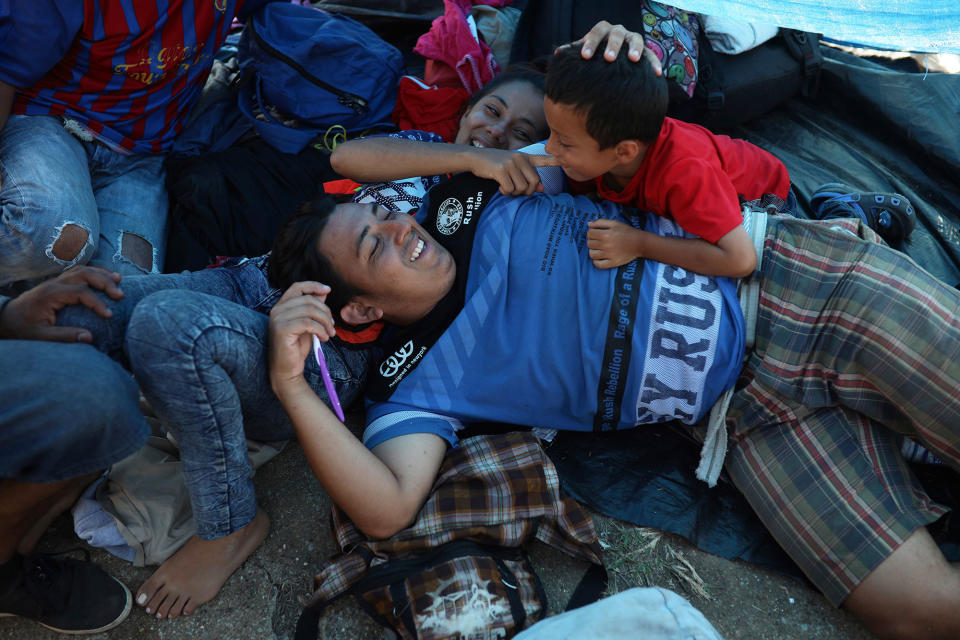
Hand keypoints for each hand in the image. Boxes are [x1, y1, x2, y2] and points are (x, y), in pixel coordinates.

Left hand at [0, 266, 122, 341]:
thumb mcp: (41, 336)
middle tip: (120, 295)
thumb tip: (90, 337)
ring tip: (119, 281)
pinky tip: (107, 278)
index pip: (80, 291)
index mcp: (50, 295)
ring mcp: (55, 281)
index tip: (109, 315)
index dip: (97, 302)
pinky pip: (78, 273)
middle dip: (104, 282)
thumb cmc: (23, 329)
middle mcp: (54, 284)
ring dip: (101, 274)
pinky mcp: (58, 283)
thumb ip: (65, 336)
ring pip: (82, 270)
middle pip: (84, 274)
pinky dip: (94, 273)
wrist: (6, 319)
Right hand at [268, 282, 335, 390]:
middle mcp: (277, 310)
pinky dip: (321, 330)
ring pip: (310, 310)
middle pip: (308, 299)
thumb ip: (313, 308)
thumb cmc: (297, 347)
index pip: (297, 287)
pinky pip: (308, 323)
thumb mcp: (308, 324)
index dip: (314, 285)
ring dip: (325, 322)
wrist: (287, 369)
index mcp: (282, 306)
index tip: (328, 290)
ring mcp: (277, 319)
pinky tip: (324, 338)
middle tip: (332, 325)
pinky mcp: (281, 329)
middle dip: (325, 311)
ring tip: (330, 333)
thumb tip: (324, 291)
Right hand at [467, 148, 559, 194]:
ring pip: (522, 188)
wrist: (475, 158)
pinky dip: (505, 192)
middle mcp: (520, 158)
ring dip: (514, 193)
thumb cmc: (494, 165)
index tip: (563, 161)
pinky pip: (510, 189)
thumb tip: (542, 188)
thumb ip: (527, 177)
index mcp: (524, 157)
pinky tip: (499, 186)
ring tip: (506, 187)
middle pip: (534, 182)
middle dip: (527, 191)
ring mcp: (511, 163)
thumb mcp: (512, 168)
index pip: (542, 159)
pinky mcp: (501, 170)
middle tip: (516, 191)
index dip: (554, 161)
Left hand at [557, 20, 662, 75]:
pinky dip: (654, 62)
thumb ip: (573, 52)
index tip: (585, 57)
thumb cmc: (594, 55)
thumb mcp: (585, 51)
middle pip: (616, 34)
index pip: (596, 33)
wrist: (610, 57)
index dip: (590, 43)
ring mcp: (632, 39)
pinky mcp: (644, 50)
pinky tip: (657, 74)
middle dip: (612, 45)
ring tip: (632, 59)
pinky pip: (651, 54)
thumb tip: (558, 54)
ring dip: (634, 48)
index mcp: (602, 30)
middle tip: (608, 59)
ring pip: (636, 39)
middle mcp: (618, 31)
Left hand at [587, 219, 642, 268]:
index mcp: (606, 234)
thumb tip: (589, 224)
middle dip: (592, 241)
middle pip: (589, 244)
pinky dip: (596, 262)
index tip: (597, 234)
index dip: (592, 233)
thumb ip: (600, 222)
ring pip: (592, 254)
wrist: (640, 243)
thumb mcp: (614, 223)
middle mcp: (606, 245)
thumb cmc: (627, 232)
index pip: (589, 233)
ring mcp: (609, 255)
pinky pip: (598, 265)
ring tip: (599, 249)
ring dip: (593, 251)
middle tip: (599, 241)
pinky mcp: (613, 263)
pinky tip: (600, 257)